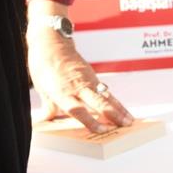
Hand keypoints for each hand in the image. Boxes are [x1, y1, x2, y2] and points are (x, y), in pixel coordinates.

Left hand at [27, 18, 131, 133]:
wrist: (52, 42)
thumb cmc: (43, 64)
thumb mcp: (41, 88)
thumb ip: (48, 106)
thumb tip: (47, 119)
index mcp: (62, 92)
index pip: (78, 109)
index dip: (90, 121)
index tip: (102, 130)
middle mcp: (77, 86)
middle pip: (98, 102)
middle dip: (113, 115)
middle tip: (125, 125)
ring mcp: (87, 80)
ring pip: (106, 96)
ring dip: (119, 109)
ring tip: (130, 120)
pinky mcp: (93, 76)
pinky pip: (106, 91)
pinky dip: (115, 102)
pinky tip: (123, 109)